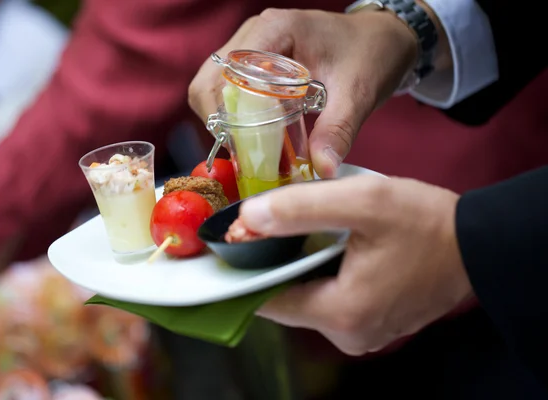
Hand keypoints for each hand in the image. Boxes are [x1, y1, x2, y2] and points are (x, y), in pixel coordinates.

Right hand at [188, 9, 417, 178]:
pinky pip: (230, 90)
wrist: (385, 38)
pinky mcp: (256, 60)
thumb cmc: (372, 53)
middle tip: (246, 152)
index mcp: (275, 32)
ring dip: (226, 121)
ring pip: (213, 87)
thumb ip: (337, 130)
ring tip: (252, 146)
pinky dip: (238, 116)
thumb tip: (322, 169)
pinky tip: (260, 135)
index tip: (244, 147)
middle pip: (208, 82)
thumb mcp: (357, 93)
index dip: (225, 115)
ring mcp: (252, 45)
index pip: (224, 75)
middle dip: (220, 122)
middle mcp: (255, 34)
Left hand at [238, 175, 472, 354]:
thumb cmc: (425, 221)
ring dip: (299, 268)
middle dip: (276, 264)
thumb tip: (248, 219)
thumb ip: (301, 207)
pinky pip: (329, 302)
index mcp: (343, 312)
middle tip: (275, 227)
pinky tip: (329, 249)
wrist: (476, 243)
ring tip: (305, 233)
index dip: (248, 269)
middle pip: (286, 301)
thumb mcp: (362, 201)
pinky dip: (321, 277)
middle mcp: (350, 335)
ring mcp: (363, 334)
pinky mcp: (372, 325)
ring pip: (307, 300)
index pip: (268, 301)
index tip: (237, 241)